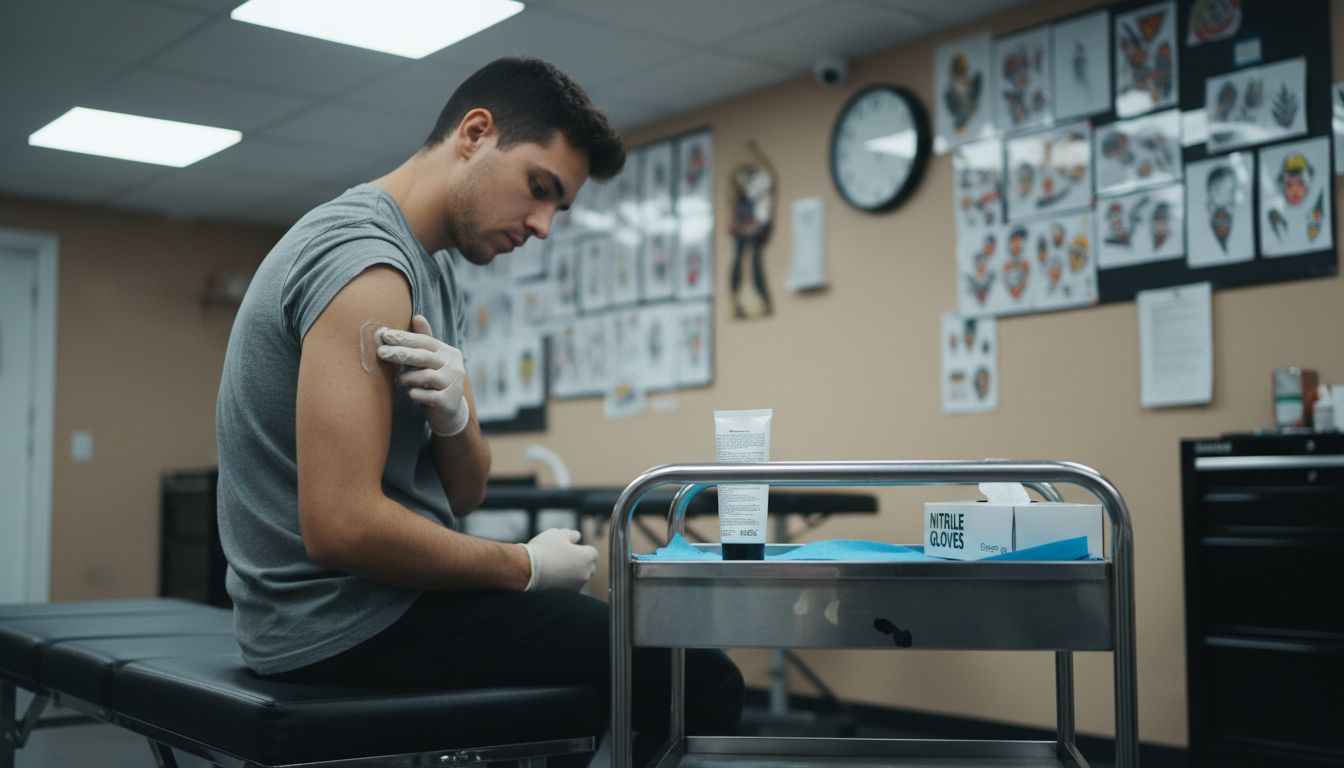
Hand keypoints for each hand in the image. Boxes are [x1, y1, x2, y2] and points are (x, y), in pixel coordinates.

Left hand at [377, 315, 470, 436]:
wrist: (450, 412)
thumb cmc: (435, 382)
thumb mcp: (432, 360)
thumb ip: (424, 340)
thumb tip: (417, 316)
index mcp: (450, 353)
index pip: (425, 341)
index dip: (405, 338)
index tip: (385, 335)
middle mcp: (455, 367)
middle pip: (424, 357)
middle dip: (400, 353)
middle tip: (381, 352)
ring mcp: (453, 385)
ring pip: (425, 376)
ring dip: (407, 377)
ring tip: (398, 380)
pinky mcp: (448, 402)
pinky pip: (426, 395)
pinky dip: (415, 393)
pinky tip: (411, 393)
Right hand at [521, 528, 597, 591]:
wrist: (527, 570)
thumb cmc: (544, 549)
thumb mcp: (558, 534)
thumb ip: (571, 534)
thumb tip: (576, 536)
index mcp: (587, 557)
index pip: (592, 552)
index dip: (581, 548)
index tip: (569, 547)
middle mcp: (586, 574)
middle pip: (588, 566)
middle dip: (579, 562)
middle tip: (563, 557)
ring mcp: (577, 586)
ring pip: (578, 578)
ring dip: (571, 573)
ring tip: (554, 567)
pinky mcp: (566, 595)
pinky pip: (569, 587)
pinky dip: (563, 583)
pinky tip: (551, 577)